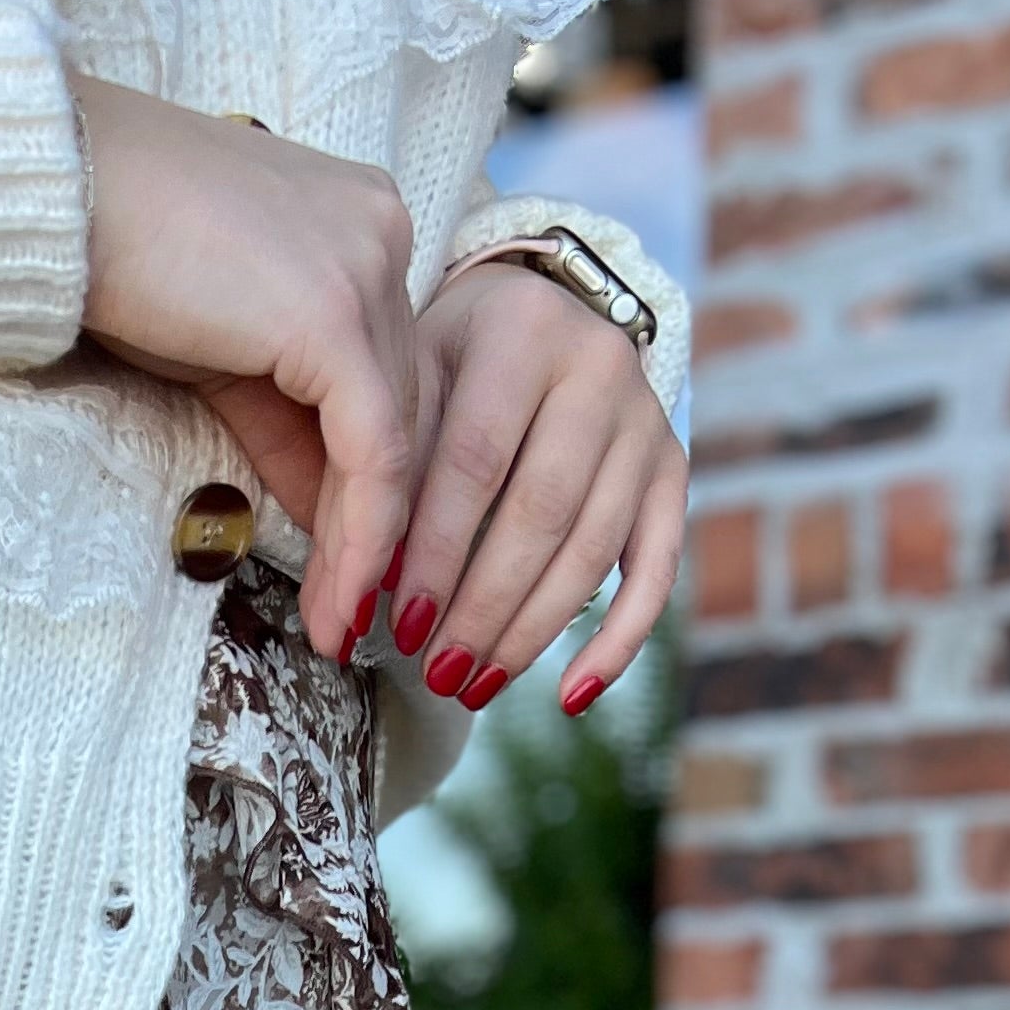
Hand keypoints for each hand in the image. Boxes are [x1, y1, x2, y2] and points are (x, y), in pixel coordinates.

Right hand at [71, 78, 684, 706]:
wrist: (54, 197)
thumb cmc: (112, 259)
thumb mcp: (219, 352)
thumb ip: (286, 420)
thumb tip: (330, 513)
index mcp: (358, 221)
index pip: (387, 372)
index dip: (376, 482)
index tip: (352, 569)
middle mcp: (381, 229)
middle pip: (406, 406)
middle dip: (383, 526)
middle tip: (354, 618)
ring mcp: (366, 264)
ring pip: (400, 434)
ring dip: (373, 547)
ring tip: (340, 627)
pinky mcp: (334, 311)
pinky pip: (373, 450)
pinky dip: (363, 535)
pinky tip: (340, 597)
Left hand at [389, 260, 684, 714]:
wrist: (532, 313)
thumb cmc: (445, 366)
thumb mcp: (402, 388)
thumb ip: (372, 479)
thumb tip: (337, 612)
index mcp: (522, 333)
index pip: (476, 462)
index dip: (436, 552)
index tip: (399, 626)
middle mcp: (600, 366)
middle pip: (540, 513)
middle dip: (483, 606)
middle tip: (436, 671)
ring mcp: (646, 419)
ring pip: (591, 548)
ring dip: (531, 631)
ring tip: (474, 686)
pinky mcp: (672, 466)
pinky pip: (656, 567)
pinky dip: (618, 640)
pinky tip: (572, 696)